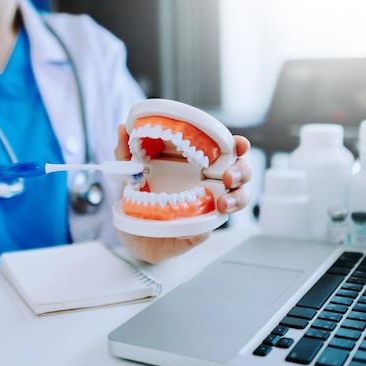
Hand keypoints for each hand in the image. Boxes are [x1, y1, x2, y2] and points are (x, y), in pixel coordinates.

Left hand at [114, 124, 251, 262]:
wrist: (131, 238)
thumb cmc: (137, 205)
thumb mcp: (129, 176)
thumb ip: (126, 152)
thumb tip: (123, 127)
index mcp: (195, 166)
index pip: (224, 151)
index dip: (237, 145)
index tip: (238, 144)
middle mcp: (208, 183)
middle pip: (240, 172)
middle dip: (242, 170)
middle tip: (229, 176)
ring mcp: (209, 205)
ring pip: (239, 197)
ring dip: (238, 197)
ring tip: (223, 202)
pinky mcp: (204, 227)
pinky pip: (218, 222)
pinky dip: (218, 219)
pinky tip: (211, 216)